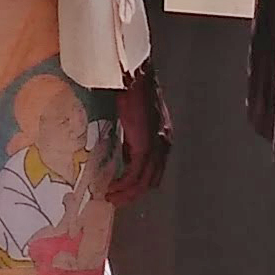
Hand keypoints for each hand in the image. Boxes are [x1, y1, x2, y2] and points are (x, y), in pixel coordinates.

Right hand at [92, 64, 171, 207]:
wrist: (132, 75)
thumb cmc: (132, 87)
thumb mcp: (136, 117)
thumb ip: (134, 134)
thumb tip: (125, 150)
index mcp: (163, 134)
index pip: (156, 167)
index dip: (140, 181)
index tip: (124, 188)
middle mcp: (164, 142)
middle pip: (152, 178)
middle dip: (133, 193)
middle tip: (116, 200)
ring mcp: (155, 145)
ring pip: (144, 181)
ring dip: (126, 193)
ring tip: (111, 198)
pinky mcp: (144, 145)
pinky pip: (135, 175)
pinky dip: (123, 186)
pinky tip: (112, 189)